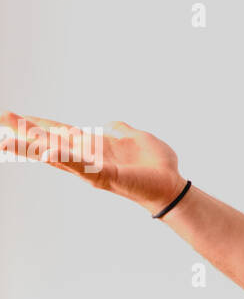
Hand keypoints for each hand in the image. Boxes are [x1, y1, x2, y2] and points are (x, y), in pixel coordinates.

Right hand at [0, 111, 187, 215]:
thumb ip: (121, 130)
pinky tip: (47, 153)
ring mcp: (92, 168)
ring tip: (6, 141)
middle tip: (0, 119)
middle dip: (23, 133)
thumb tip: (109, 124)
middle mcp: (86, 157)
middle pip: (48, 143)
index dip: (37, 124)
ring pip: (56, 156)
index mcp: (92, 146)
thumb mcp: (136, 138)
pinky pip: (81, 166)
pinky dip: (66, 158)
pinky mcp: (104, 176)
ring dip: (32, 148)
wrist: (171, 183)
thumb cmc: (154, 164)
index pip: (58, 132)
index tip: (12, 116)